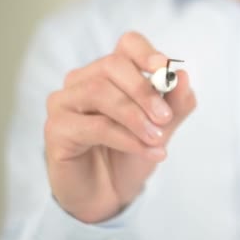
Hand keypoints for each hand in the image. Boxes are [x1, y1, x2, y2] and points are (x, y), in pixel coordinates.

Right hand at [44, 32, 195, 222]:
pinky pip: (94, 126)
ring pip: (100, 93)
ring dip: (135, 117)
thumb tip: (184, 77)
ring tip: (158, 139)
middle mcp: (83, 80)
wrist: (108, 194)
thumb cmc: (131, 154)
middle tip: (165, 118)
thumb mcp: (162, 129)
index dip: (146, 53)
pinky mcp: (56, 129)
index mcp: (111, 72)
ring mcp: (64, 102)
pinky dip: (126, 138)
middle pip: (112, 65)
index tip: (165, 69)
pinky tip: (147, 151)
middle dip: (143, 91)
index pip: (127, 44)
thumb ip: (175, 105)